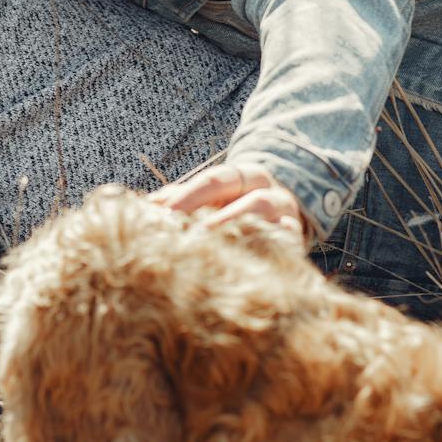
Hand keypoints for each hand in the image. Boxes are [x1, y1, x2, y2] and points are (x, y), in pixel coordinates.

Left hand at [151, 163, 310, 242]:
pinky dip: (273, 250)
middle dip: (220, 219)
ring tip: (218, 251)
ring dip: (244, 234)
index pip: (216, 179)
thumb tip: (143, 208)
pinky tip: (250, 265)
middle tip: (192, 239)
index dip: (190, 197)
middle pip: (250, 199)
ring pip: (271, 219)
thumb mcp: (209, 200)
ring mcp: (287, 216)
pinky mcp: (298, 241)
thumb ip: (180, 200)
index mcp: (243, 175)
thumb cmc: (232, 208)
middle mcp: (270, 191)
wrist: (279, 218)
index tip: (164, 216)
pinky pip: (289, 244)